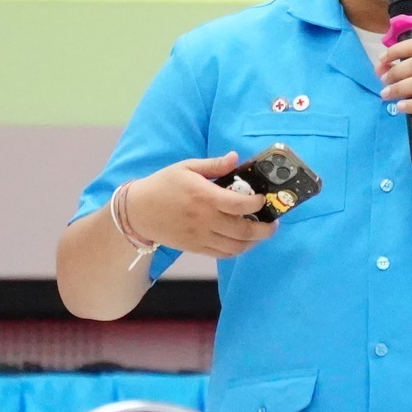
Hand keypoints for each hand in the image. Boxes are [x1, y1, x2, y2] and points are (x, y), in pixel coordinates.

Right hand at [123, 152, 277, 258]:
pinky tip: (244, 241)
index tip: (264, 199)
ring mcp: (201, 237)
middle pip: (245, 230)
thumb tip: (236, 157)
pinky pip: (223, 254)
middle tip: (274, 222)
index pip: (241, 204)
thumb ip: (214, 164)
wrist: (138, 211)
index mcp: (205, 197)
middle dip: (266, 229)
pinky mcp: (196, 248)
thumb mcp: (186, 167)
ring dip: (255, 241)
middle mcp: (206, 220)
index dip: (258, 203)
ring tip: (261, 232)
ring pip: (237, 246)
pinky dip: (238, 250)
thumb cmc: (163, 185)